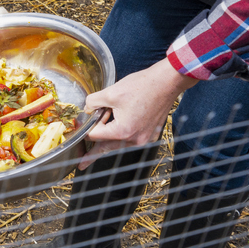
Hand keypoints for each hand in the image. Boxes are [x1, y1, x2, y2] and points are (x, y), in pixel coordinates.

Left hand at [79, 58, 197, 168]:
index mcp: (123, 131)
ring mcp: (144, 139)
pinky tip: (116, 125)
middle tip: (81, 164)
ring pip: (118, 144)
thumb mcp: (110, 92)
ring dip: (107, 140)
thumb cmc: (142, 86)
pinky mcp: (150, 135)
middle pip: (106, 147)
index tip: (83, 124)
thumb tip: (87, 109)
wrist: (166, 83)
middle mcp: (134, 140)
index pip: (95, 135)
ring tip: (94, 147)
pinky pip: (130, 139)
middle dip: (92, 154)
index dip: (87, 127)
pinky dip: (121, 135)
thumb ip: (92, 103)